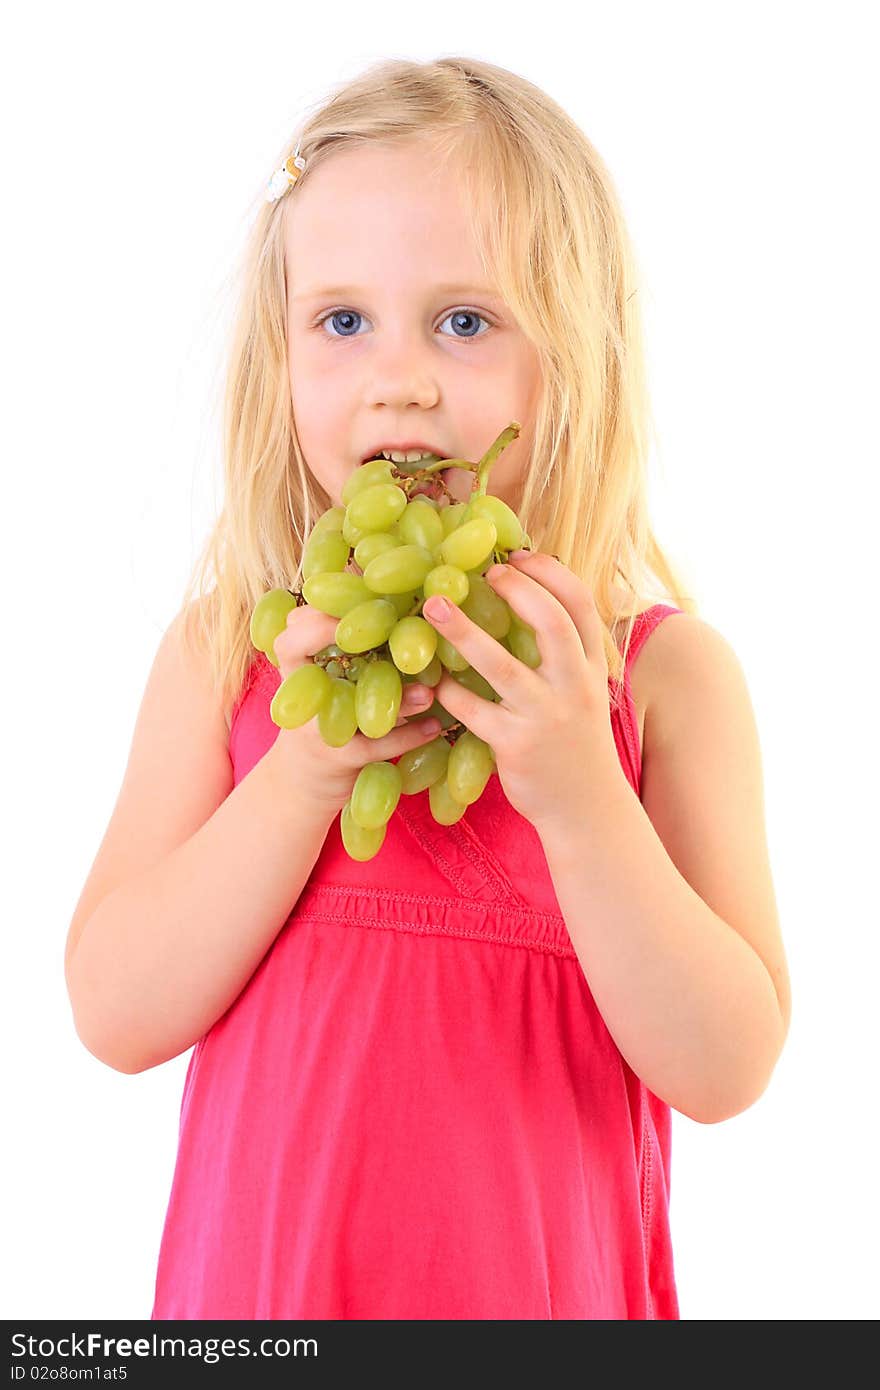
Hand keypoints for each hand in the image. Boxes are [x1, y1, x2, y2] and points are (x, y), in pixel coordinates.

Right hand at [268, 603, 440, 813]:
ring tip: (430, 691)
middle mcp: (301, 695)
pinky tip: (436, 727)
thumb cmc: (329, 718)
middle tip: (390, 624)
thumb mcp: (331, 681)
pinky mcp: (338, 761)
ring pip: (350, 706)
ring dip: (395, 698)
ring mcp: (315, 729)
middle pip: (300, 655)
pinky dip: (409, 736)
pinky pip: (375, 747)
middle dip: (337, 634)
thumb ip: (350, 645)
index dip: (318, 613)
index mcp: (298, 670)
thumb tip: (389, 587)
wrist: (302, 784)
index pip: (291, 633)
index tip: (361, 595)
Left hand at [421, 550, 624, 832]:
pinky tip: (433, 681)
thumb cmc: (575, 742)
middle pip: (551, 623)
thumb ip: (565, 653)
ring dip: (465, 632)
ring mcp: (545, 716)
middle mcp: (574, 686)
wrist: (586, 808)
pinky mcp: (515, 746)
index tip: (519, 554)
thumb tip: (527, 599)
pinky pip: (474, 711)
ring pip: (502, 666)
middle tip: (482, 573)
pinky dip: (450, 691)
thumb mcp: (584, 692)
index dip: (550, 572)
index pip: (580, 604)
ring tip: (433, 608)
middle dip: (516, 589)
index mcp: (592, 667)